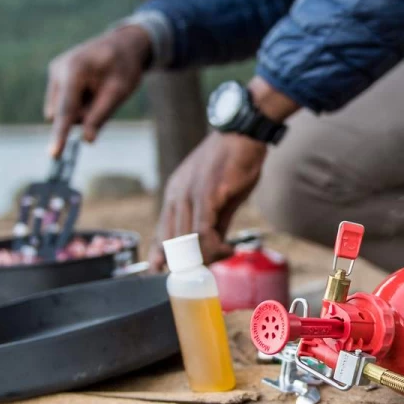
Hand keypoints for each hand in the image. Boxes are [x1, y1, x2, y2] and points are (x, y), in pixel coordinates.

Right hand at [43, 24, 151, 155]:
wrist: (122, 44)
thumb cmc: (124, 66)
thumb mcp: (119, 92)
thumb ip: (101, 115)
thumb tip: (87, 140)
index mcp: (74, 70)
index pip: (66, 110)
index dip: (60, 135)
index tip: (53, 154)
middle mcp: (58, 70)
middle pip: (67, 114)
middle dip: (85, 115)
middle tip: (105, 94)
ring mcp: (54, 73)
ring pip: (64, 112)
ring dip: (82, 109)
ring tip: (98, 88)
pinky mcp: (56, 78)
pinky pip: (65, 105)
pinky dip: (79, 104)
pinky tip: (90, 88)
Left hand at [151, 132, 268, 268]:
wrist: (244, 133)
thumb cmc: (235, 162)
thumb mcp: (221, 198)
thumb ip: (215, 223)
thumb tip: (214, 248)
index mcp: (175, 194)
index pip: (161, 231)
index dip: (159, 253)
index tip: (160, 270)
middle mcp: (177, 195)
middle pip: (170, 241)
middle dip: (186, 262)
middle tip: (207, 268)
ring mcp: (189, 194)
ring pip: (185, 241)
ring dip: (203, 257)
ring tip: (222, 256)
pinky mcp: (207, 194)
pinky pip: (202, 231)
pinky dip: (213, 247)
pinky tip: (227, 249)